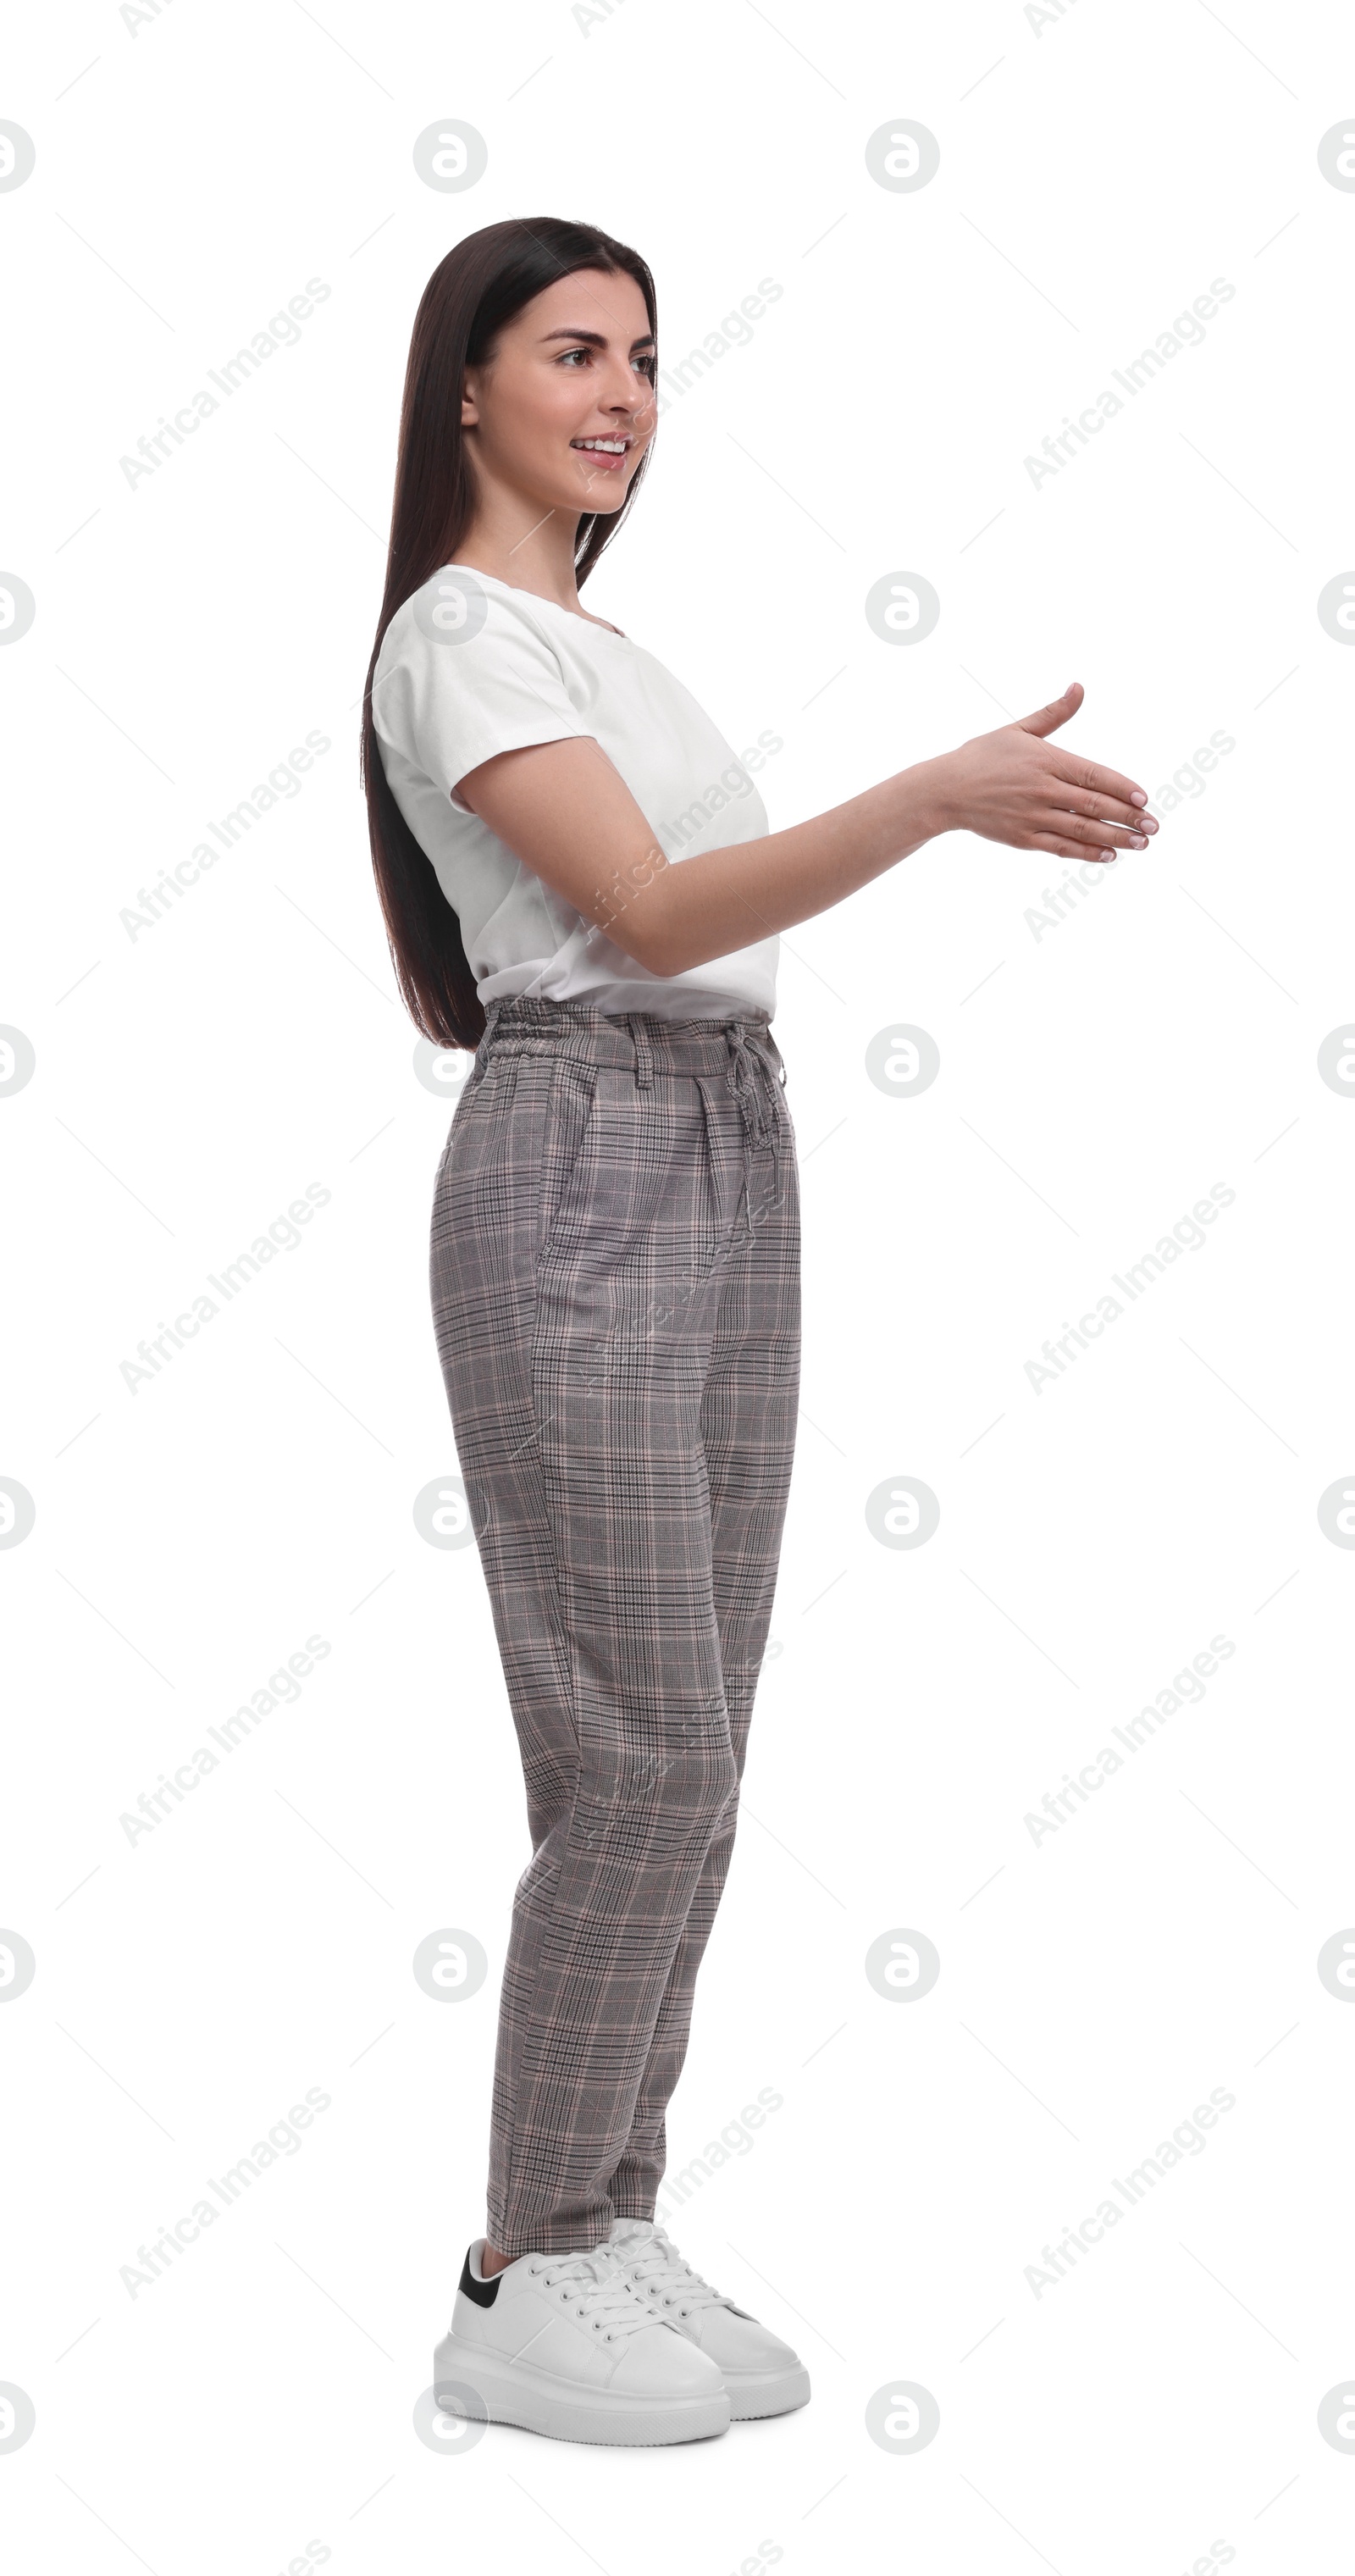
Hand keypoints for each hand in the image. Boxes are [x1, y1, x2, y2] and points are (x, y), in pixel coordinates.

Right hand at [931, 682, 1155, 862]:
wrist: (945, 790)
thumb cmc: (983, 756)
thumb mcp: (1018, 728)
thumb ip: (1054, 713)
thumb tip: (1079, 687)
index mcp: (1045, 760)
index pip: (1094, 776)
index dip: (1122, 788)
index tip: (1145, 798)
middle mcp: (1042, 789)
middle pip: (1094, 805)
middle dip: (1128, 817)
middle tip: (1153, 825)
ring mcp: (1032, 816)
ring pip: (1082, 829)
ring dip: (1115, 838)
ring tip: (1140, 843)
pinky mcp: (1022, 839)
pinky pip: (1060, 848)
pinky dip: (1086, 852)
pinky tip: (1108, 855)